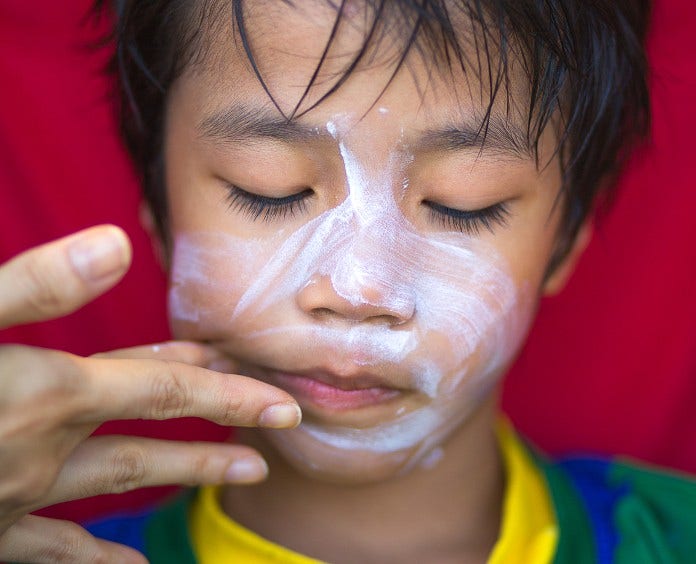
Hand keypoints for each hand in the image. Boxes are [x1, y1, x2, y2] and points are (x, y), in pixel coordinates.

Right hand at [0, 226, 300, 562]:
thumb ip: (34, 286)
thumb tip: (118, 244)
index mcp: (50, 393)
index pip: (166, 387)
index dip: (228, 390)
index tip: (283, 402)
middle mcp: (46, 450)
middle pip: (154, 438)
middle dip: (218, 430)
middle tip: (275, 433)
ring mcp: (16, 498)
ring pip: (118, 485)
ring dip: (180, 475)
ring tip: (237, 476)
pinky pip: (50, 550)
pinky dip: (93, 557)